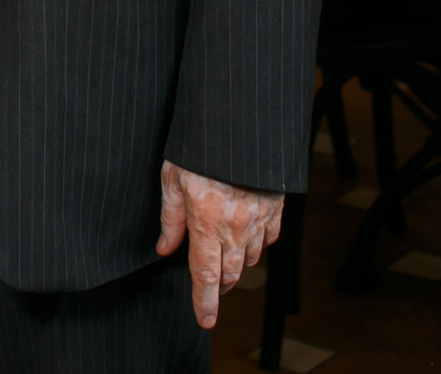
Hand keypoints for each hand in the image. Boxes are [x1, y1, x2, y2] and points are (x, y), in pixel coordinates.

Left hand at [156, 161, 284, 329]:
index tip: (204, 320)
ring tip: (224, 255)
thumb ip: (170, 217)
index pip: (205, 274)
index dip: (204, 301)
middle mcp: (235, 224)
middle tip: (211, 288)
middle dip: (219, 287)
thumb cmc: (199, 146)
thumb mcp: (172, 176)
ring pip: (250, 258)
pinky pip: (269, 238)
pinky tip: (246, 236)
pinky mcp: (275, 206)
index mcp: (206, 219)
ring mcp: (259, 217)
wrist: (238, 121)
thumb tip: (165, 248)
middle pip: (229, 273)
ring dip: (236, 264)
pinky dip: (257, 245)